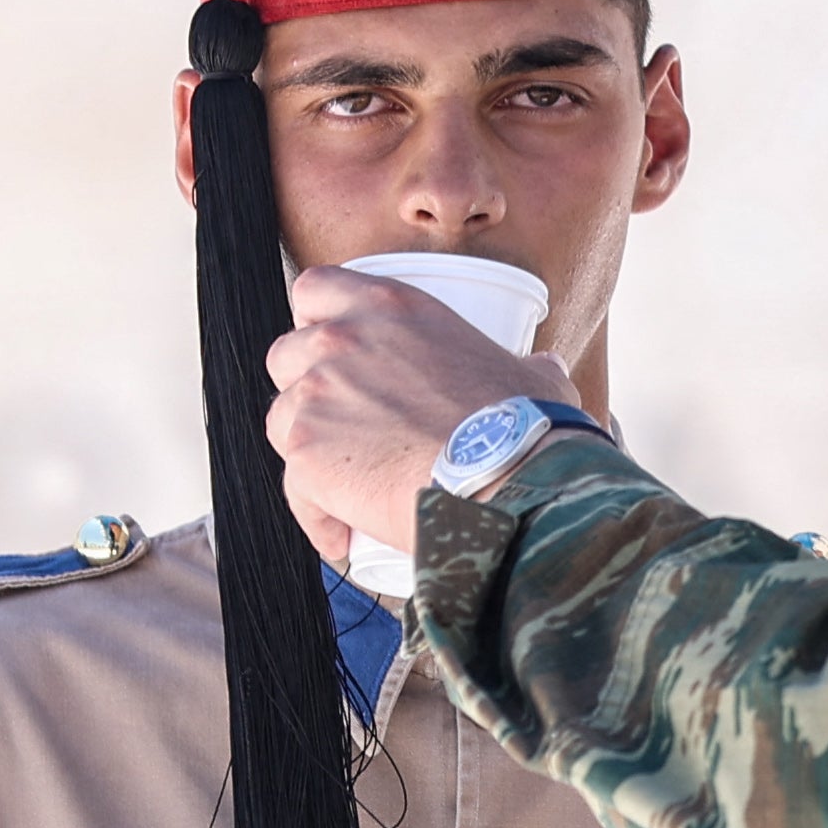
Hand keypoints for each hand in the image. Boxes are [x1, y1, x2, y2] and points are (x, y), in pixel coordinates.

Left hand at [267, 268, 559, 563]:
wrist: (505, 480)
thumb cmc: (523, 427)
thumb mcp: (531, 377)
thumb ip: (529, 366)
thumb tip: (546, 368)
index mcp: (389, 306)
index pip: (316, 290)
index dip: (317, 322)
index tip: (335, 352)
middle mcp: (342, 339)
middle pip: (286, 356)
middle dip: (305, 388)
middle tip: (346, 425)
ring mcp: (315, 394)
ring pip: (282, 421)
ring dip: (308, 450)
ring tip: (351, 486)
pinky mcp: (304, 452)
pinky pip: (293, 487)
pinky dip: (317, 514)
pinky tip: (347, 538)